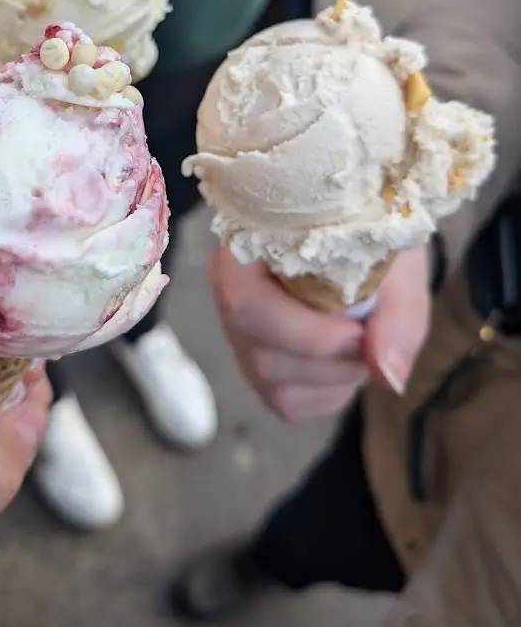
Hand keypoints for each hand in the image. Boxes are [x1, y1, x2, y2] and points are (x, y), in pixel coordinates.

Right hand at [210, 246, 430, 422]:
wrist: (362, 224)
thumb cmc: (371, 226)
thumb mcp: (395, 255)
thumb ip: (398, 312)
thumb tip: (388, 378)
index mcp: (245, 246)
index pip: (247, 305)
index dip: (305, 333)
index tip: (360, 331)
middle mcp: (227, 291)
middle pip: (262, 355)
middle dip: (331, 361)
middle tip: (373, 336)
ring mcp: (239, 332)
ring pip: (273, 384)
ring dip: (335, 378)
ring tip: (364, 342)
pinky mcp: (257, 365)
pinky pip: (287, 403)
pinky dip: (329, 393)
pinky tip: (346, 360)